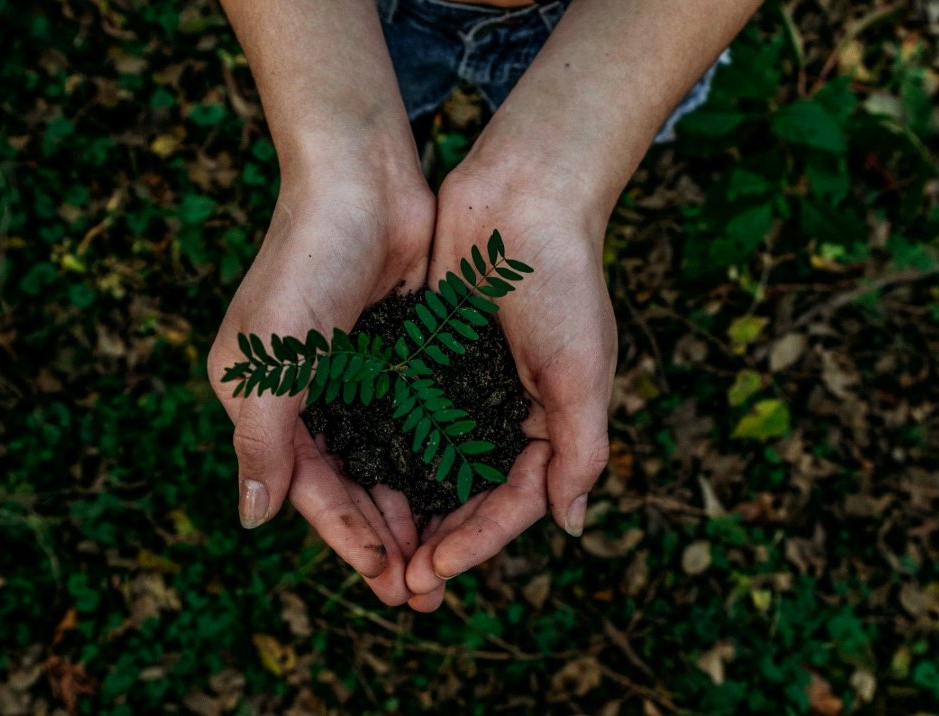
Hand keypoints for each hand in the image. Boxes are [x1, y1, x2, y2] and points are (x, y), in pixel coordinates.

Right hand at [207, 159, 433, 605]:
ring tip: (443, 557)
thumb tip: (252, 519)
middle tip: (424, 590)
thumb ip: (262, 442)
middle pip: (348, 485)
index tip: (387, 582)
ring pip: (384, 461)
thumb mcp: (271, 360)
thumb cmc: (306, 263)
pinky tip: (459, 492)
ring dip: (411, 508)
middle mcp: (305, 395)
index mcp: (263, 400)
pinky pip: (413, 423)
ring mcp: (352, 375)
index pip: (308, 488)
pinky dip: (431, 460)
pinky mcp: (394, 354)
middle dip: (383, 538)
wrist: (362, 179)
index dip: (347, 538)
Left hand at [403, 163, 615, 610]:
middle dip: (437, 542)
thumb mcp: (582, 370)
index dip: (476, 542)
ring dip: (407, 510)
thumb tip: (570, 525)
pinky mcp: (428, 359)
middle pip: (468, 496)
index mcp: (549, 424)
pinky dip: (386, 453)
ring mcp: (464, 388)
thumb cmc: (563, 281)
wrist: (522, 196)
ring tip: (375, 552)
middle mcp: (505, 414)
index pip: (512, 503)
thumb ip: (580, 449)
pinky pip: (404, 419)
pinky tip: (356, 481)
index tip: (433, 571)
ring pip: (431, 467)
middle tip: (399, 586)